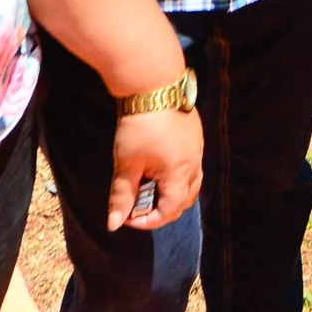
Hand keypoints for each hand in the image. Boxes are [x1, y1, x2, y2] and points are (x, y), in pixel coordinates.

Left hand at [109, 108, 202, 230]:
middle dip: (162, 209)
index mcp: (179, 175)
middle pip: (185, 200)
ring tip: (149, 186)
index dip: (148, 220)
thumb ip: (122, 195)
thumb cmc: (139, 128)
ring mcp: (197, 150)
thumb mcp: (126, 163)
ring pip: (191, 183)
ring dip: (172, 192)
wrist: (153, 86)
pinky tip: (158, 164)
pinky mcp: (195, 136)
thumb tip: (113, 224)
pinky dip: (176, 175)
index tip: (128, 217)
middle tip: (139, 204)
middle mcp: (194, 165)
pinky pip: (191, 165)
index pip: (169, 211)